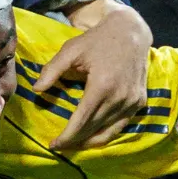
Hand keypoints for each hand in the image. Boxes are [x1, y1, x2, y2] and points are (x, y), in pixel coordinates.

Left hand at [33, 0, 151, 148]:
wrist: (130, 32)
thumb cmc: (97, 40)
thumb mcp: (71, 50)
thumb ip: (52, 70)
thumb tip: (37, 90)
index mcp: (102, 86)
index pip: (82, 121)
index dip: (67, 136)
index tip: (53, 144)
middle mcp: (120, 97)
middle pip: (94, 129)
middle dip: (75, 141)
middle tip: (59, 146)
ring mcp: (132, 102)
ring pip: (108, 132)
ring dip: (90, 141)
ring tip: (73, 145)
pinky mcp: (139, 102)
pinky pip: (121, 126)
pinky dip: (106, 134)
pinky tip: (93, 137)